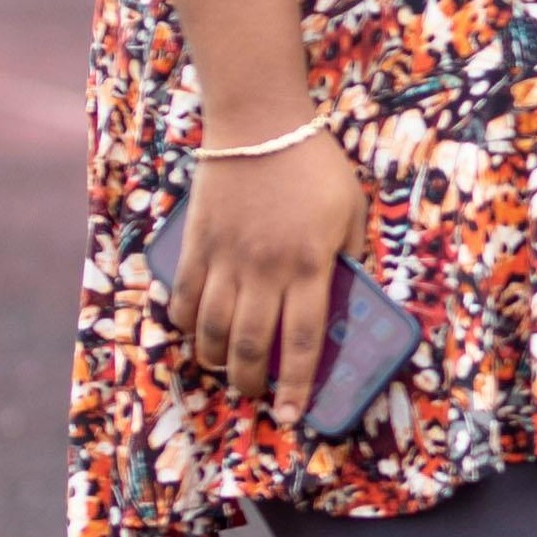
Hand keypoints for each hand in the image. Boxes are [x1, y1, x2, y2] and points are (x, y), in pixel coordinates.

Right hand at [167, 129, 373, 417]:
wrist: (259, 122)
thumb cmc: (314, 165)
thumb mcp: (350, 210)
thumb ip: (347, 255)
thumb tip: (344, 295)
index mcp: (310, 265)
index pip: (304, 341)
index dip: (297, 384)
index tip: (290, 413)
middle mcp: (266, 270)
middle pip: (254, 345)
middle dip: (251, 382)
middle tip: (254, 397)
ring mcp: (227, 258)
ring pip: (214, 328)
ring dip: (217, 358)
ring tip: (225, 369)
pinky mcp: (198, 243)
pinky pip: (186, 296)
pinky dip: (186, 322)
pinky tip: (193, 333)